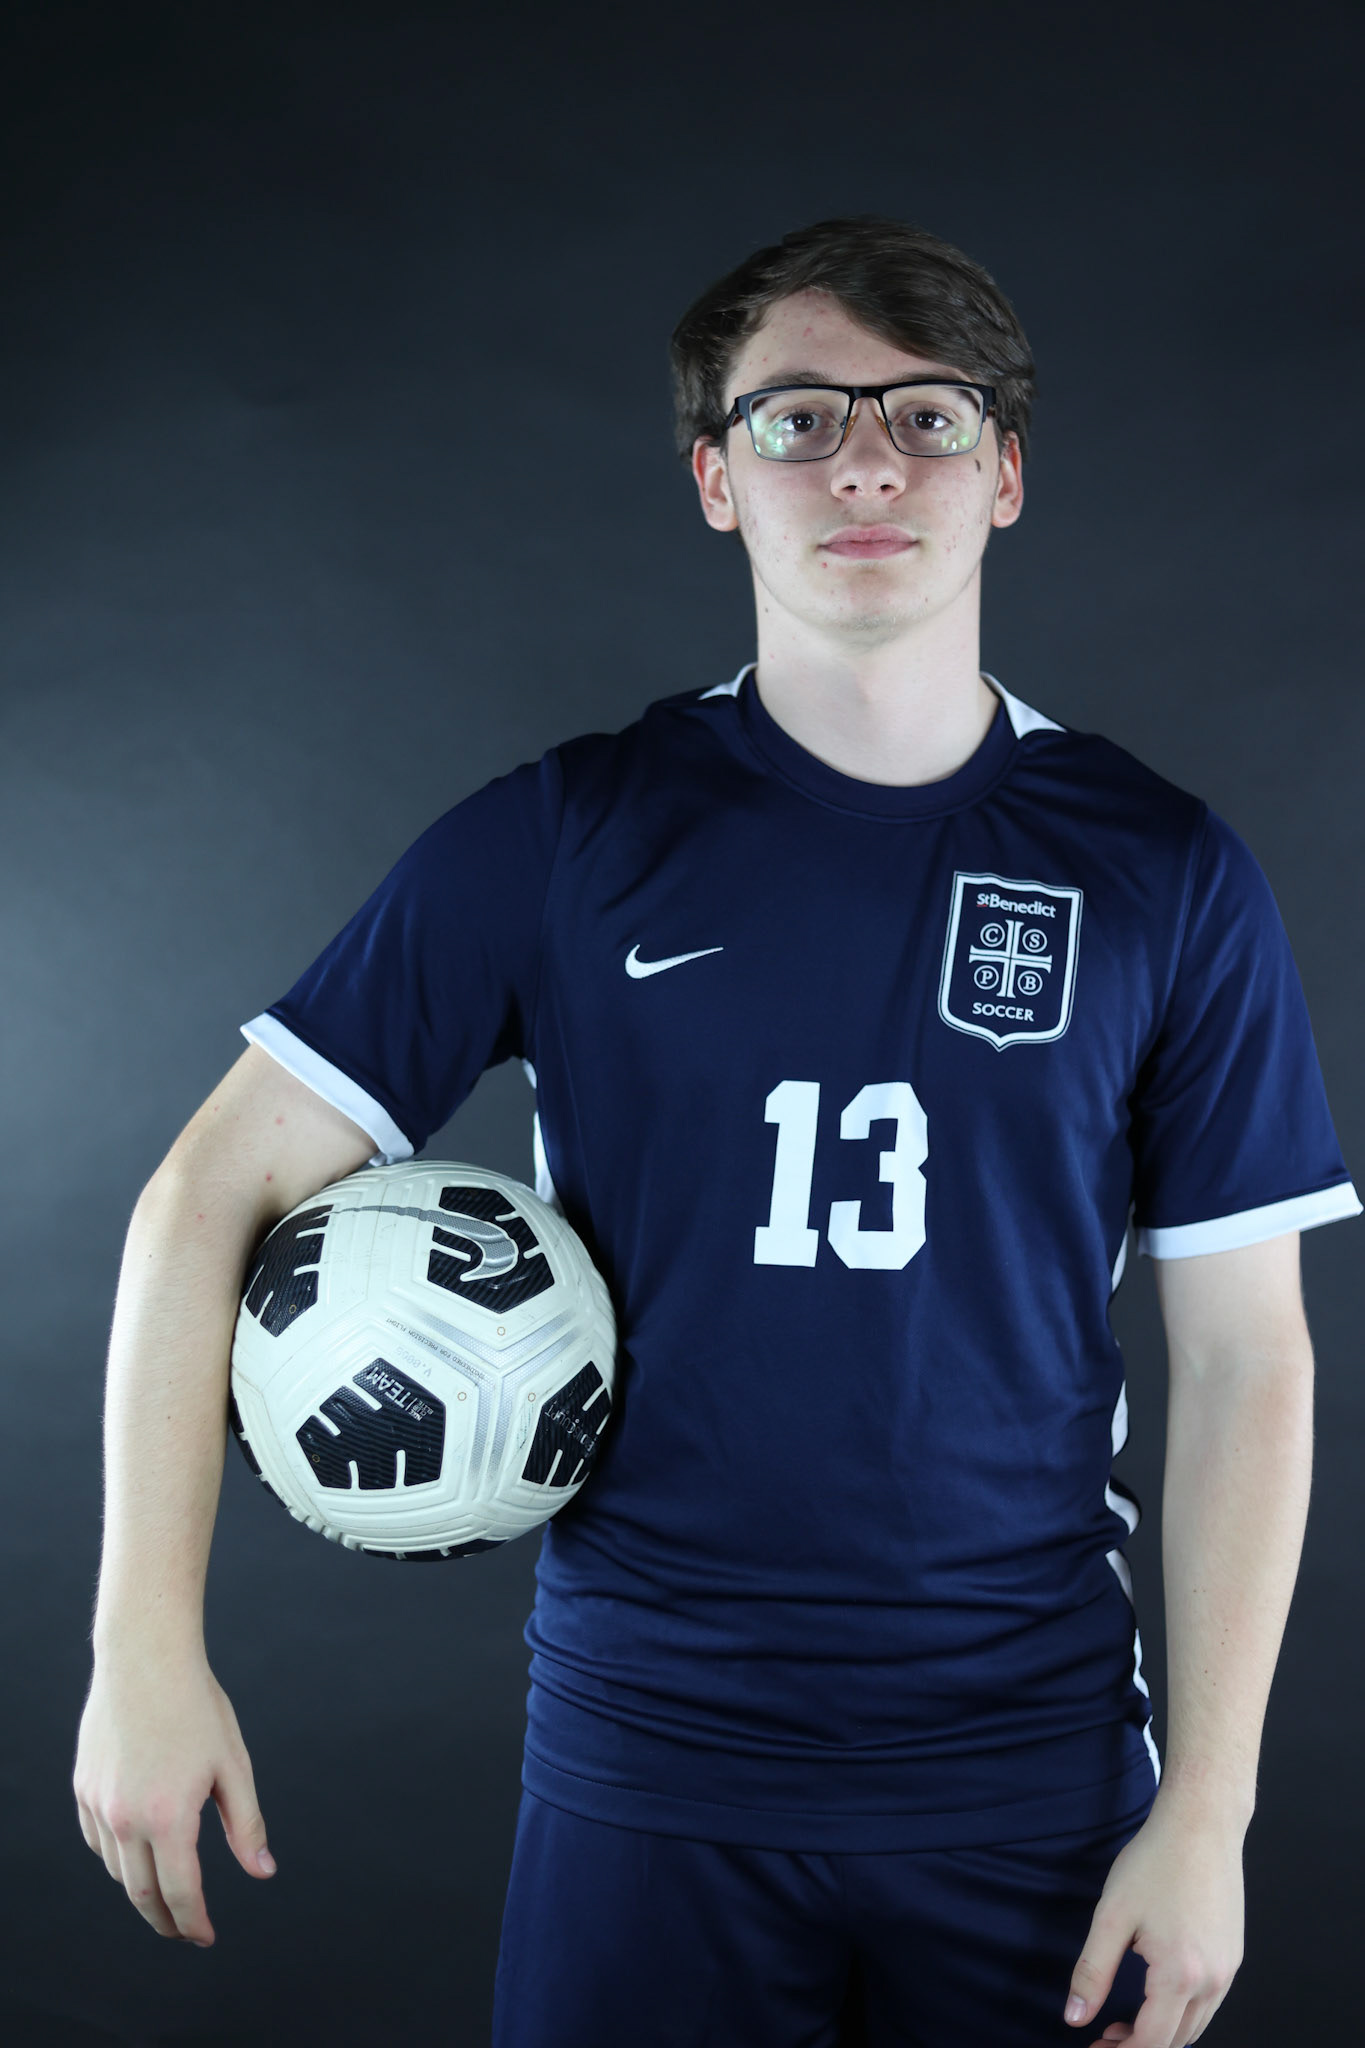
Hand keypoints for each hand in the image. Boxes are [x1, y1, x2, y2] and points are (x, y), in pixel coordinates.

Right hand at [73, 1650, 275, 1945]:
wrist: (145, 1657)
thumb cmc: (197, 1706)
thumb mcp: (233, 1765)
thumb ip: (247, 1824)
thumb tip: (263, 1873)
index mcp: (167, 1817)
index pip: (180, 1893)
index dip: (194, 1923)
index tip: (206, 1937)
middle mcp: (125, 1818)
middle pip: (142, 1894)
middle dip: (165, 1920)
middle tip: (186, 1931)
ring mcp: (98, 1804)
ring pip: (116, 1870)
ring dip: (140, 1892)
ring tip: (166, 1894)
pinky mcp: (83, 1788)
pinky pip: (97, 1842)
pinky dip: (116, 1859)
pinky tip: (136, 1856)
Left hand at [1062, 1793, 1245, 2045]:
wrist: (1202, 1824)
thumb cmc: (1155, 1862)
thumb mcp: (1112, 1915)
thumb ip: (1092, 1971)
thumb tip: (1074, 2018)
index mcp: (1181, 1975)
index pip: (1153, 2042)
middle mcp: (1214, 1981)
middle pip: (1177, 2041)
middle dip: (1139, 2047)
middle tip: (1103, 2036)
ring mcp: (1229, 1969)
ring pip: (1195, 2025)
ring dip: (1162, 2033)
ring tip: (1123, 2023)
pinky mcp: (1233, 1956)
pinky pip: (1209, 2003)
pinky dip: (1181, 2013)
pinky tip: (1154, 1996)